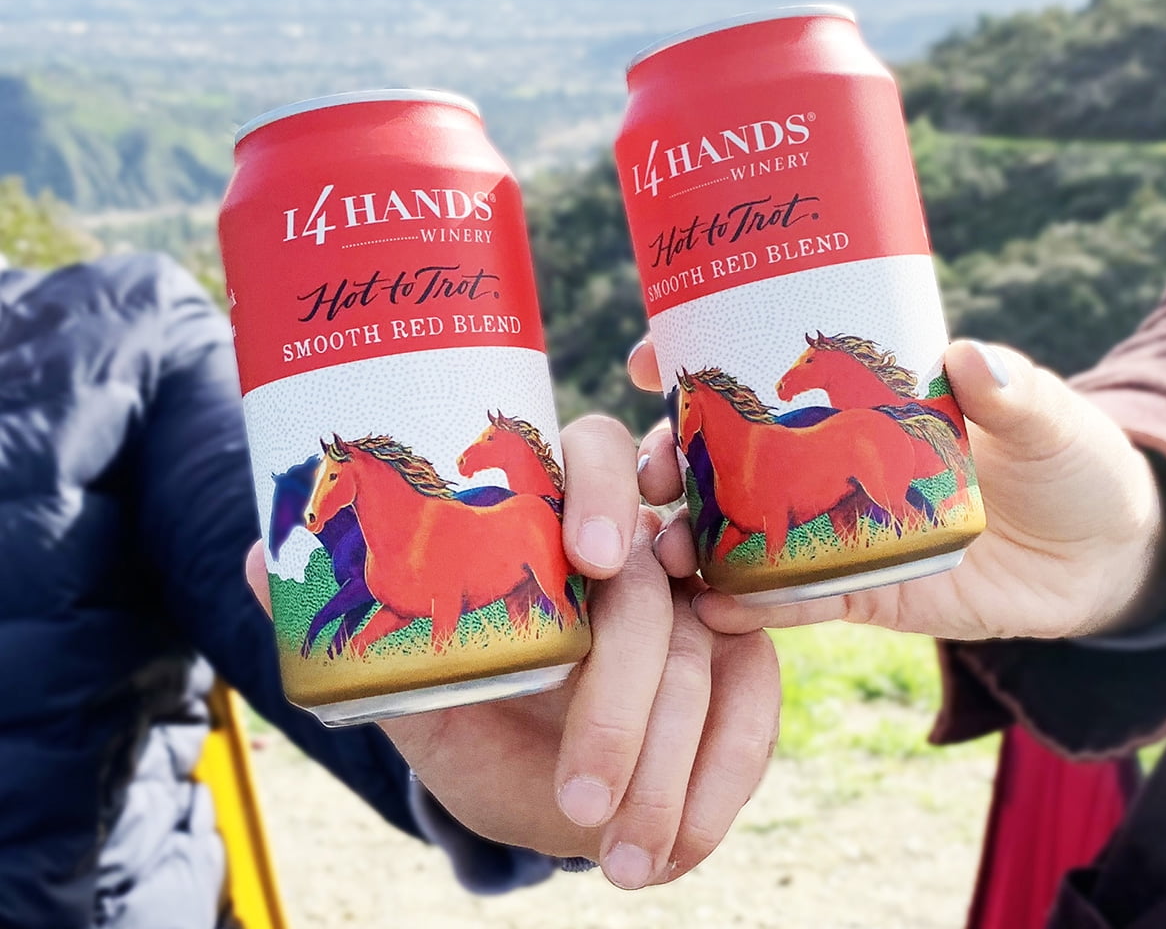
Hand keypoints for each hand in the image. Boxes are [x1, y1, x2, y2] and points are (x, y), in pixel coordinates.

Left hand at [246, 413, 779, 888]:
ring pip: (709, 656)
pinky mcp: (743, 664)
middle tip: (580, 800)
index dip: (601, 489)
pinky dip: (718, 784)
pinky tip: (674, 848)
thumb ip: (361, 629)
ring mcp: (695, 604)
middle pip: (651, 581)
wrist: (539, 786)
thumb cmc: (474, 716)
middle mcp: (636, 548)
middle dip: (621, 698)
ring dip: (668, 765)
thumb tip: (262, 561)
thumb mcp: (416, 683)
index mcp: (556, 519)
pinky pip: (756, 711)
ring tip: (618, 858)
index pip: (595, 454)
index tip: (589, 557)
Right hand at [629, 337, 1165, 641]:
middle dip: (669, 458)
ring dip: (691, 537)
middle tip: (652, 472)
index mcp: (853, 398)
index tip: (649, 359)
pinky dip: (751, 607)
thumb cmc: (1065, 460)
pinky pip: (792, 601)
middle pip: (723, 454)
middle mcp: (823, 458)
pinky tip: (714, 610)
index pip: (757, 367)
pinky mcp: (854, 593)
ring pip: (738, 528)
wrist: (1096, 558)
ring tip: (665, 551)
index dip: (694, 360)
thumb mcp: (1047, 417)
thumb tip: (972, 359)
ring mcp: (830, 527)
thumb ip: (1014, 391)